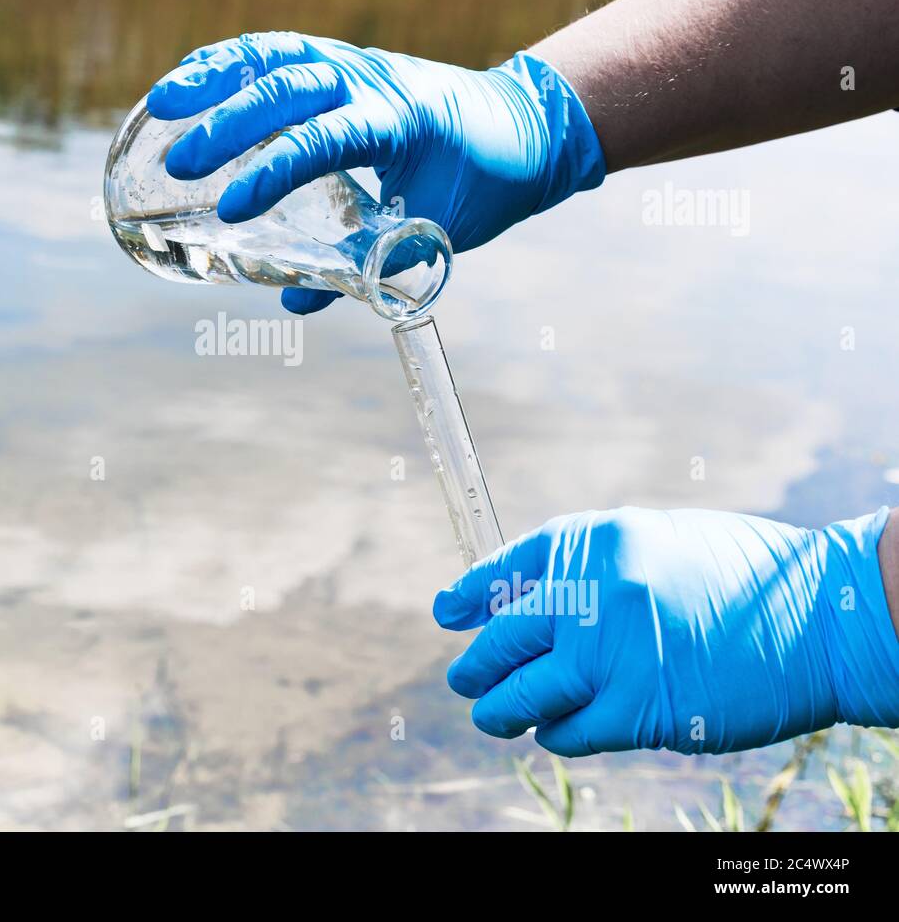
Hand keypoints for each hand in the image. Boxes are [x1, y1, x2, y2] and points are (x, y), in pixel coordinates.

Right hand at [146, 31, 604, 313]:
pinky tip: (186, 86)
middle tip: (179, 165)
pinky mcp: (336, 59)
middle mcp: (371, 78)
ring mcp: (351, 61)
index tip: (229, 210)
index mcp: (401, 119)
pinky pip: (275, 52)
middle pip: (288, 87)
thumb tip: (296, 300)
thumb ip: (370, 265)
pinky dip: (228, 64)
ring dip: (215, 76)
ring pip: (274, 54)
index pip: (326, 139)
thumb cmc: (482, 182)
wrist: (524, 124)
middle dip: (229, 124)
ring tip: (161, 104)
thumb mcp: (435, 231)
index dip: (274, 172)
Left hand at [433, 506, 898, 755]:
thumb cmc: (746, 578)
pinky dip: (556, 734)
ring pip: (522, 692)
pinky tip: (555, 732)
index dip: (472, 593)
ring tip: (489, 715)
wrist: (826, 618)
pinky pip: (570, 730)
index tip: (448, 612)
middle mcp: (592, 592)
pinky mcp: (639, 710)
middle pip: (504, 636)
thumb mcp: (658, 543)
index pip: (508, 567)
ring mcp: (612, 653)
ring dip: (498, 709)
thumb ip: (595, 568)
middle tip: (463, 678)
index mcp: (597, 541)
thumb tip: (535, 599)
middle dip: (476, 663)